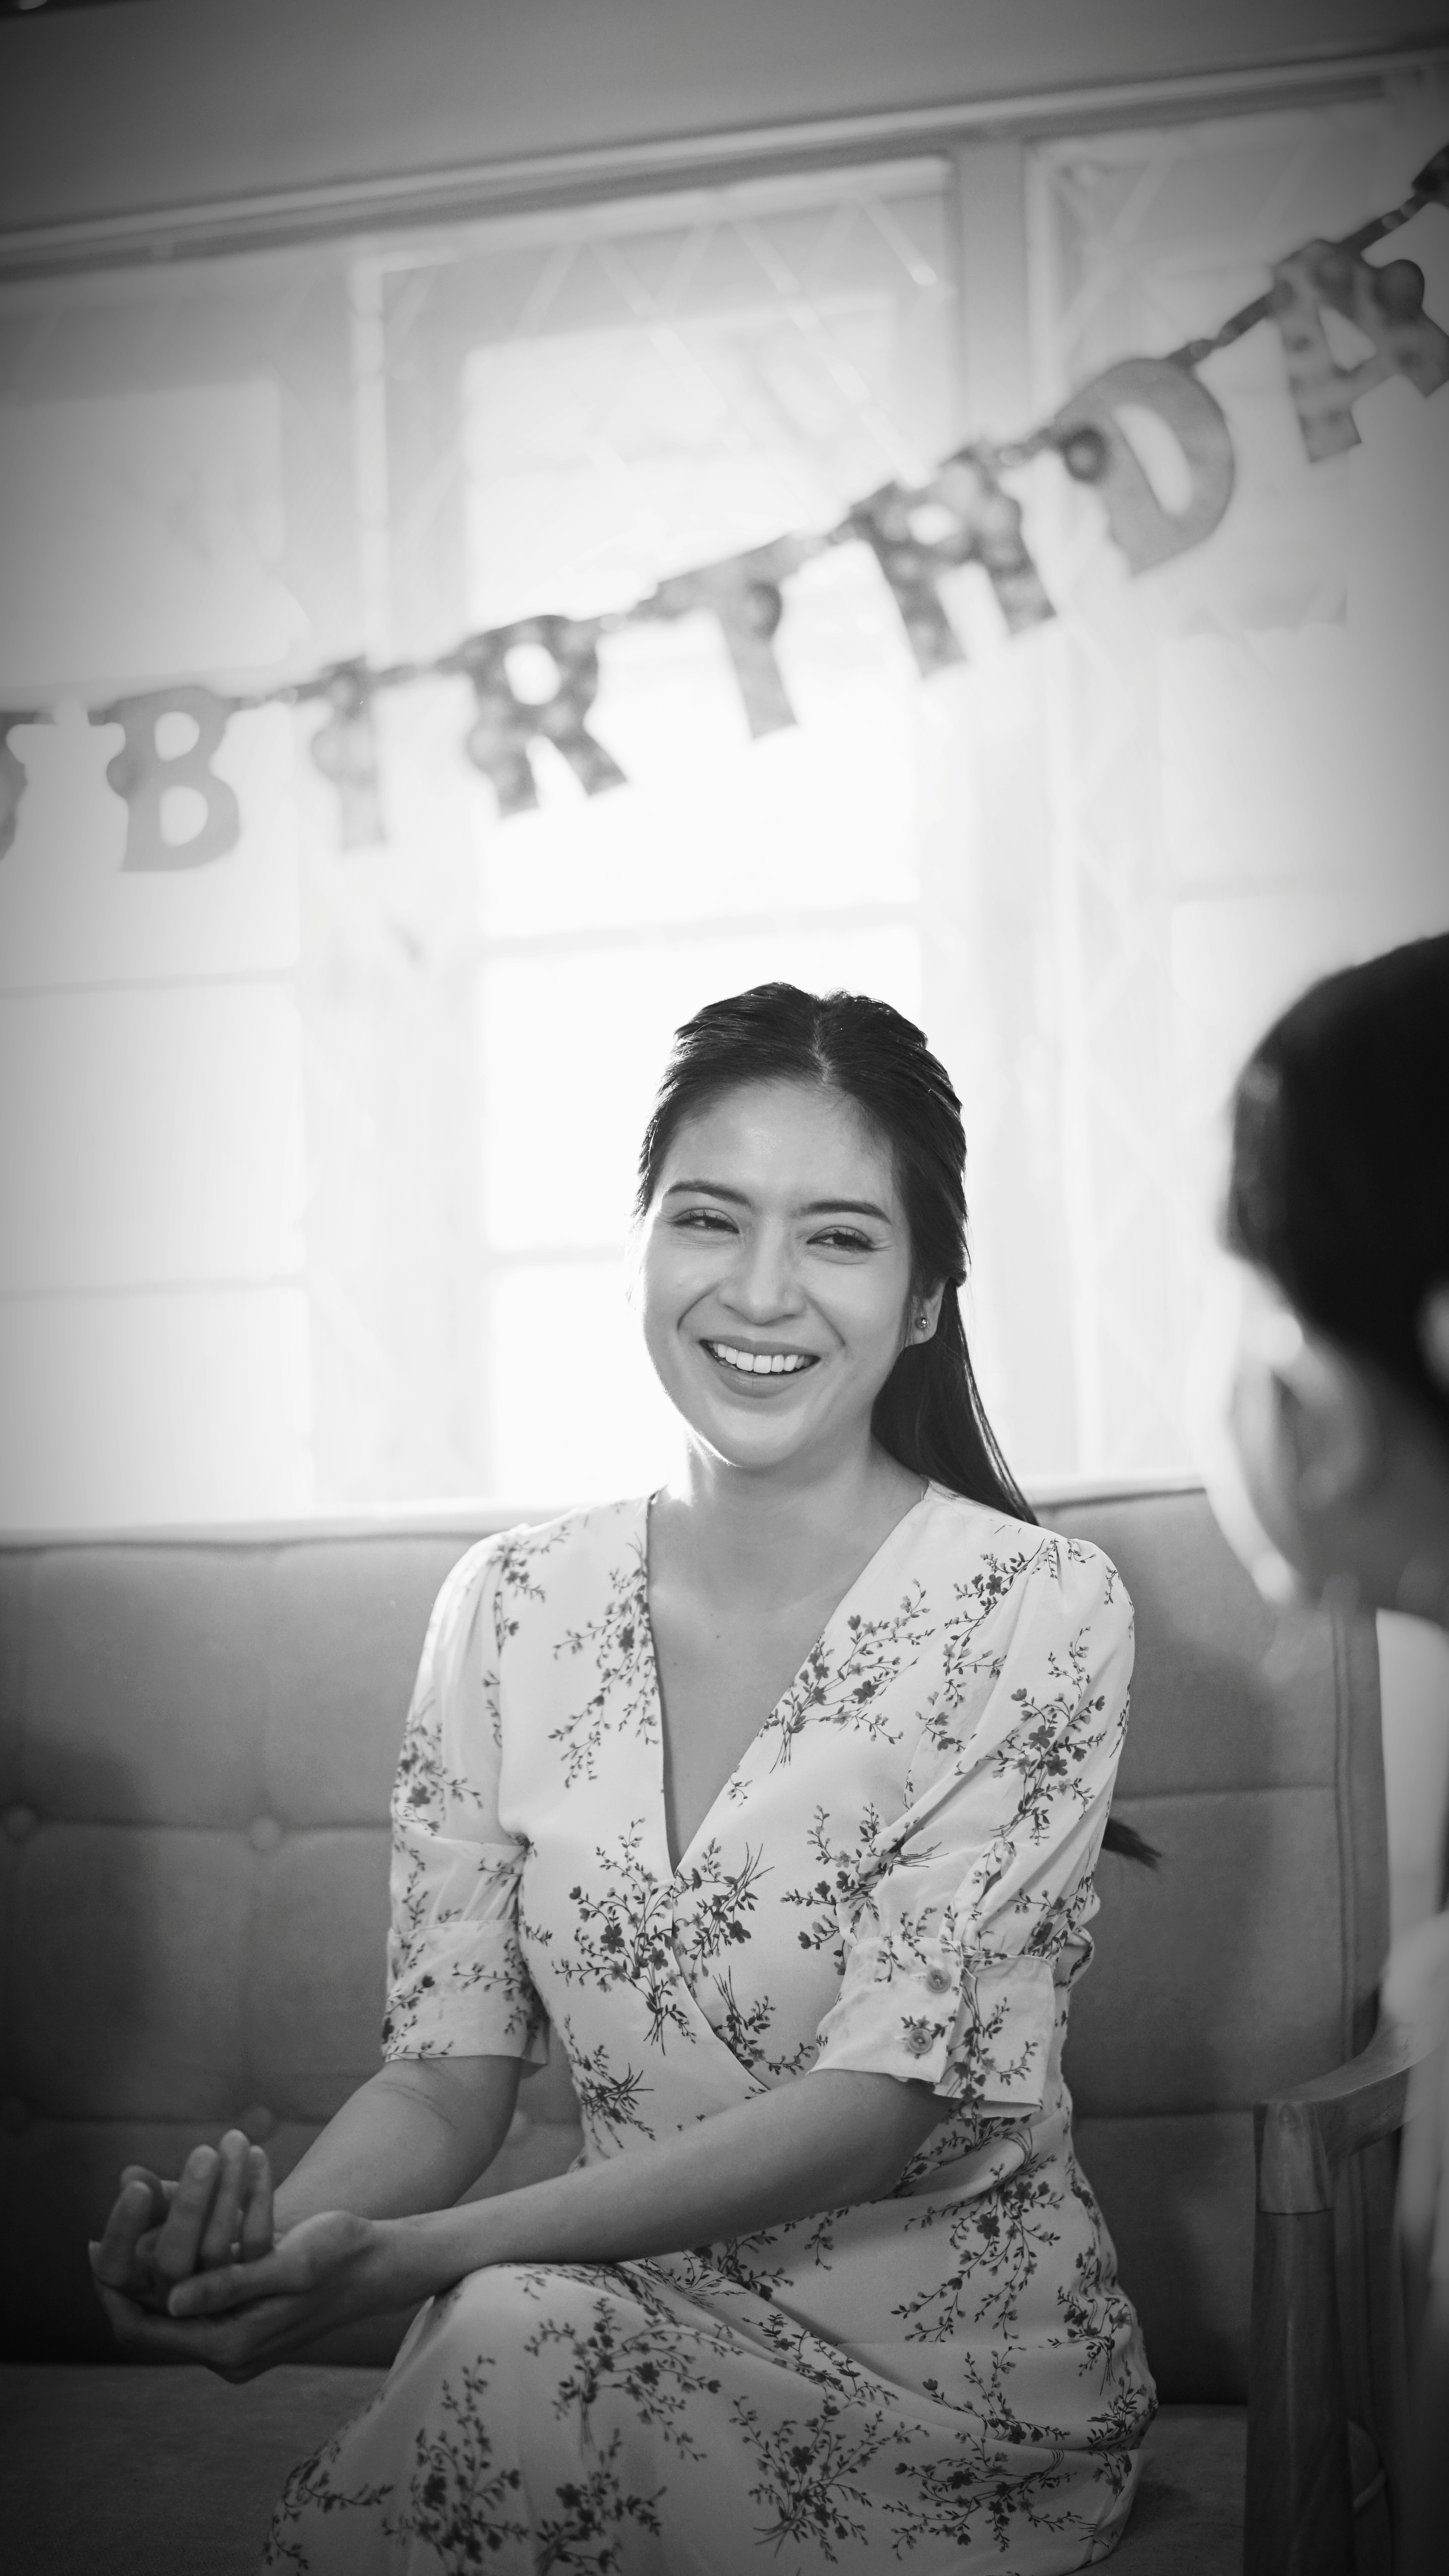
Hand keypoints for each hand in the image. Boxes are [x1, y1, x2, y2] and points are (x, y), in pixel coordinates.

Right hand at [90, 2130, 273, 2314]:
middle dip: (187, 2205)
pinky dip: (258, 2196)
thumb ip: (152, 2202)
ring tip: (235, 2140)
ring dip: (227, 2189)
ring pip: (216, 2249)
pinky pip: (256, 2242)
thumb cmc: (191, 2233)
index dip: (122, 2232)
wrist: (250, 2262)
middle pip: (170, 2264)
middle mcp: (171, 2306)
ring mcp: (215, 2305)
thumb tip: (130, 2175)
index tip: (137, 2188)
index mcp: (133, 2292)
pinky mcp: (256, 2288)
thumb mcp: (167, 2217)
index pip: (112, 2272)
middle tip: (203, 2152)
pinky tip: (258, 2155)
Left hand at [91, 2210, 428, 2382]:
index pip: (144, 2331)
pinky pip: (201, 2282)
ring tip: (144, 2200)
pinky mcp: (247, 2314)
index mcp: (232, 2346)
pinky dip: (189, 2246)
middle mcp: (228, 2349)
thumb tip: (170, 2301)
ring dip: (163, 2243)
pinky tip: (181, 2211)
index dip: (112, 2292)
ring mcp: (237, 2334)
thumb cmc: (343, 2257)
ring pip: (176, 2291)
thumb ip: (230, 2287)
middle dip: (136, 2255)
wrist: (384, 2263)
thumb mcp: (290, 2265)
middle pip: (154, 2311)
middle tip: (114, 2214)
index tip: (92, 2247)